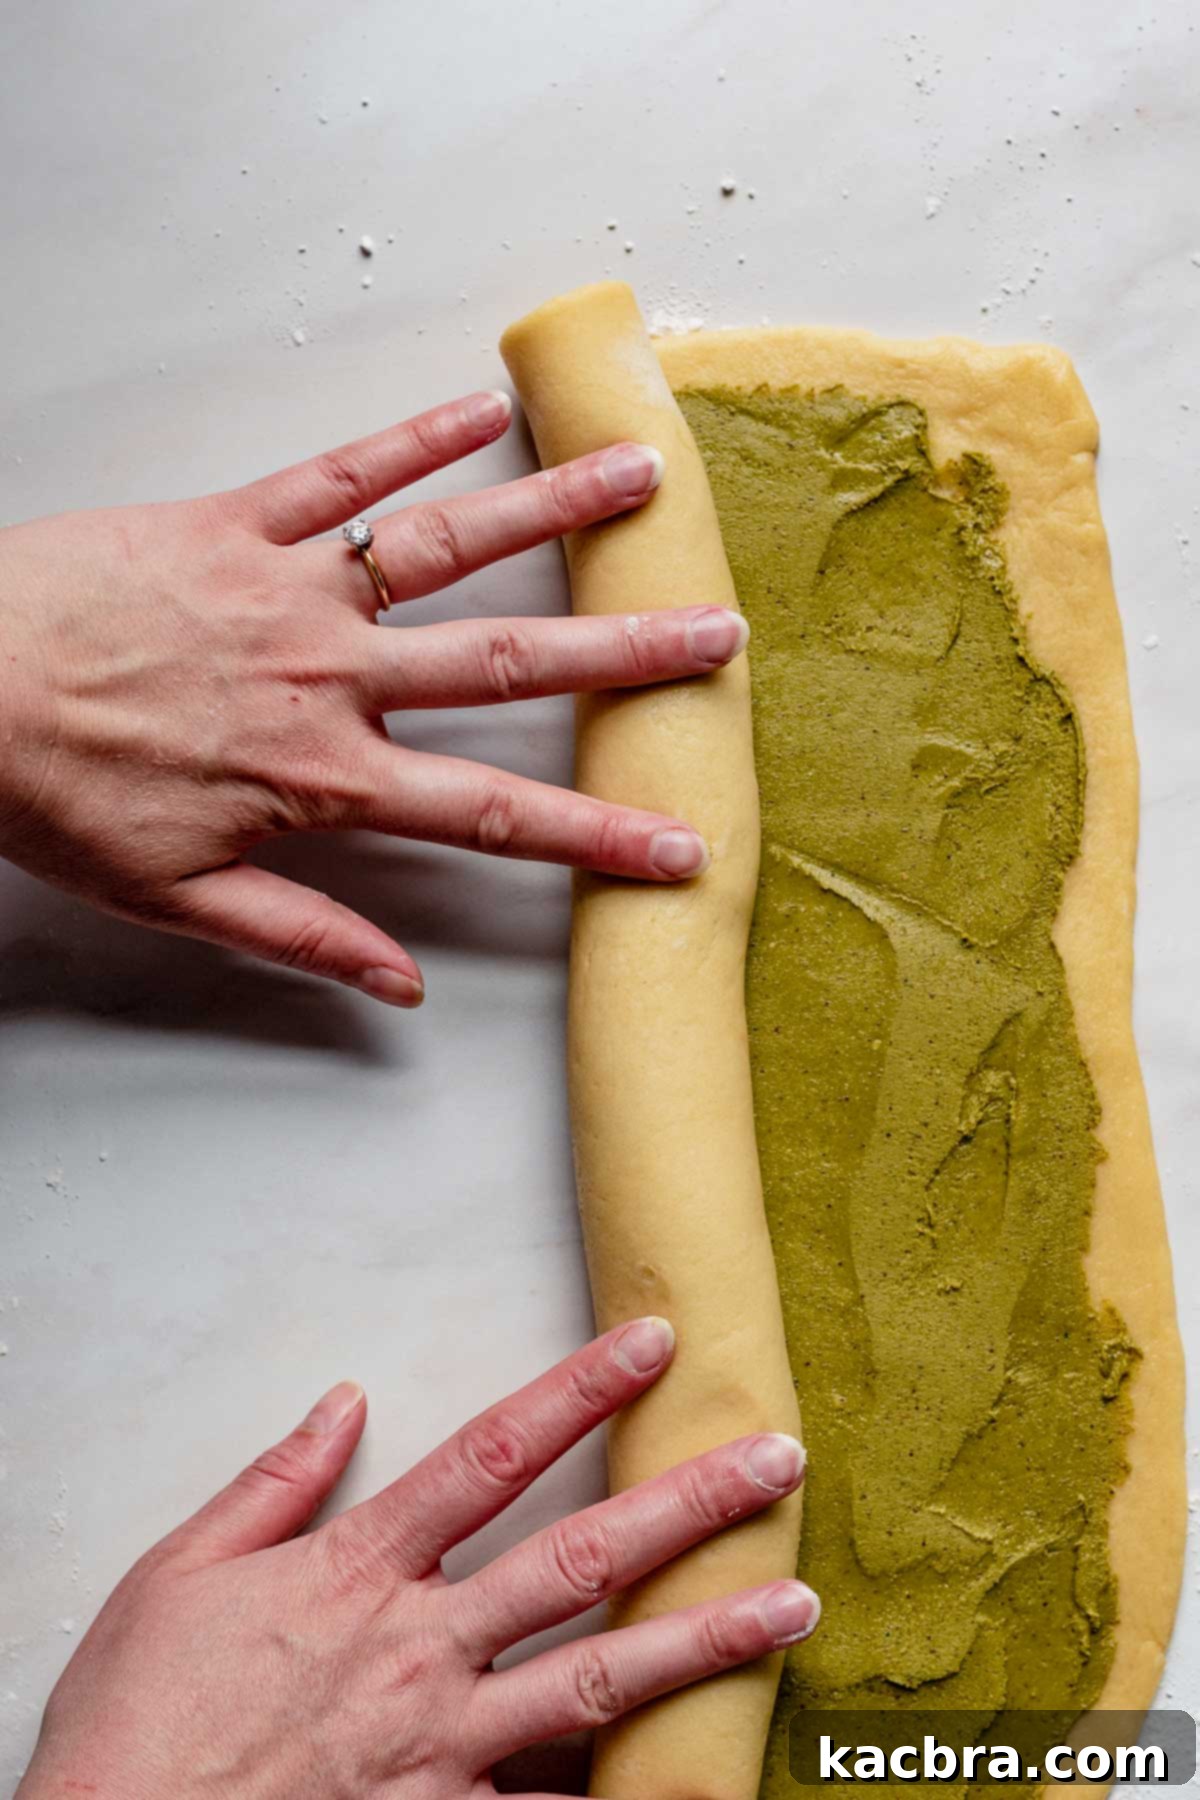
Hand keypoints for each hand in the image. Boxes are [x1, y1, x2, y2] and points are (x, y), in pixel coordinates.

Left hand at [0, 392, 747, 1005]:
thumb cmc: (51, 792)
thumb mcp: (176, 896)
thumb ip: (303, 936)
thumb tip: (403, 991)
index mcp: (323, 776)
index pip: (492, 817)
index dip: (596, 836)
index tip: (680, 847)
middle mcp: (331, 675)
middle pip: (507, 667)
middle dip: (624, 658)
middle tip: (718, 637)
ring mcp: (291, 586)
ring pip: (446, 548)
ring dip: (552, 515)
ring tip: (642, 479)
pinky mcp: (236, 520)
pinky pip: (341, 473)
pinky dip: (412, 440)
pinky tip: (482, 410)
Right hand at [17, 1320, 815, 1799]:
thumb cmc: (136, 1723)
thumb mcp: (178, 1574)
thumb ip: (274, 1483)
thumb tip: (342, 1404)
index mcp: (358, 1572)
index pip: (491, 1454)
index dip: (578, 1389)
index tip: (650, 1343)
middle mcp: (419, 1651)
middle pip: (579, 1558)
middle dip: (687, 1501)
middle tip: (774, 1459)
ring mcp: (441, 1749)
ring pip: (600, 1682)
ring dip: (704, 1640)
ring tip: (791, 1604)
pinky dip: (618, 1785)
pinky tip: (692, 1766)